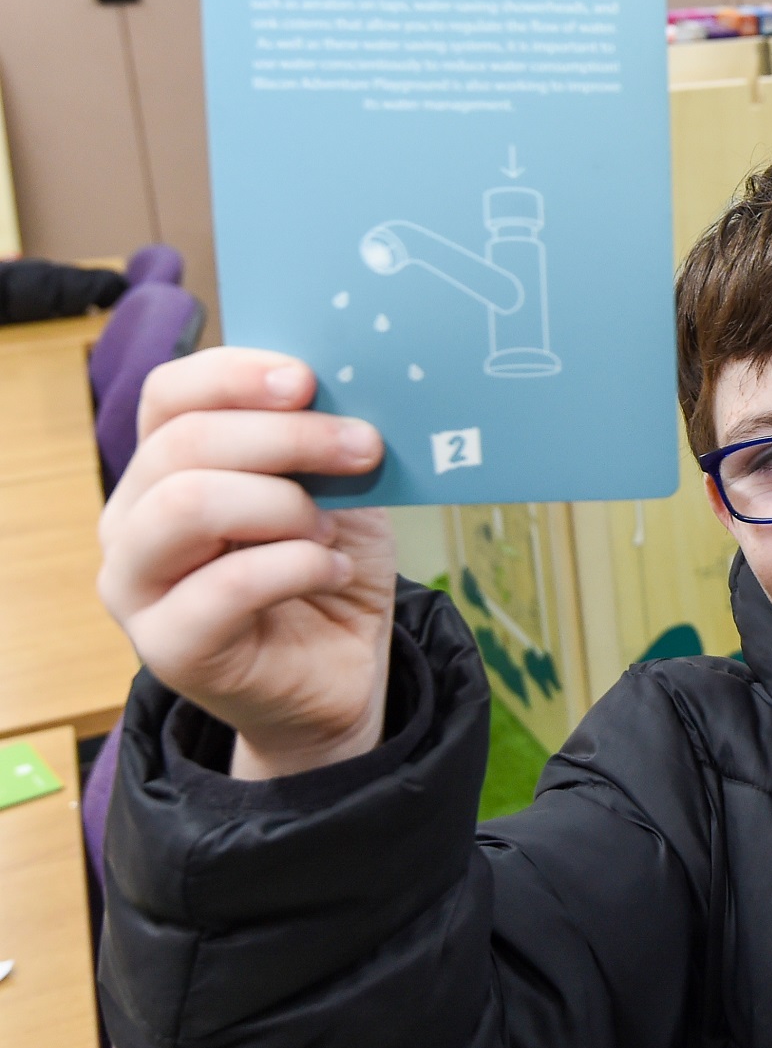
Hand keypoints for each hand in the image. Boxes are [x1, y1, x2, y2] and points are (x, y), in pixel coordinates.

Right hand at [96, 348, 397, 779]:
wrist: (340, 672)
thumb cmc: (325, 568)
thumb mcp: (337, 488)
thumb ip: (323, 441)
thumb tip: (349, 385)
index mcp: (164, 466)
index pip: (169, 395)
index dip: (235, 375)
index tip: (307, 380)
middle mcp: (132, 520)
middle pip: (185, 443)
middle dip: (288, 437)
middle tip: (365, 448)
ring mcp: (137, 585)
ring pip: (188, 503)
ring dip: (283, 504)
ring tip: (331, 530)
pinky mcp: (168, 646)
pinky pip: (228, 584)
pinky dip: (299, 567)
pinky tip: (334, 572)